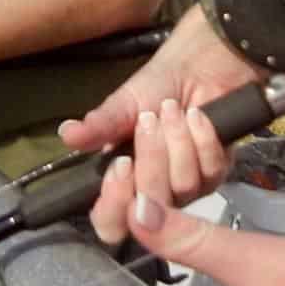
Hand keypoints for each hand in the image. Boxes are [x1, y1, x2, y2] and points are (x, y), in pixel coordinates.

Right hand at [62, 6, 263, 242]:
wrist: (200, 63)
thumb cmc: (159, 84)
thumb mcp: (125, 104)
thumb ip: (100, 125)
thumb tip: (67, 134)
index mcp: (124, 180)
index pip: (112, 221)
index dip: (115, 205)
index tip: (121, 166)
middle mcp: (154, 191)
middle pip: (149, 207)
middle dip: (151, 159)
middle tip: (148, 120)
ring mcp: (188, 186)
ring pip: (183, 187)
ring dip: (177, 141)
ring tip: (172, 109)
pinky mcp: (217, 173)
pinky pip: (210, 170)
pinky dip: (202, 137)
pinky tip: (198, 114)